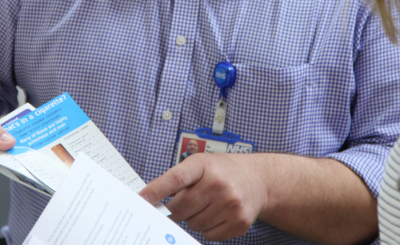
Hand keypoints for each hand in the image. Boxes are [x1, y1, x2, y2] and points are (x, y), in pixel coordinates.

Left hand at [139, 153, 268, 240]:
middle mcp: (219, 183)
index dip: (156, 190)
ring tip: (206, 205)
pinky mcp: (239, 222)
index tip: (141, 200)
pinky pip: (209, 235)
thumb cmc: (223, 171)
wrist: (259, 179)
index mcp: (205, 165)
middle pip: (180, 209)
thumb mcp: (201, 164)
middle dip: (177, 209)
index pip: (176, 178)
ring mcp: (231, 204)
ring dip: (193, 219)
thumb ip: (178, 179)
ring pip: (193, 224)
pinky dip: (207, 228)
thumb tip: (150, 200)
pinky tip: (216, 214)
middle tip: (186, 202)